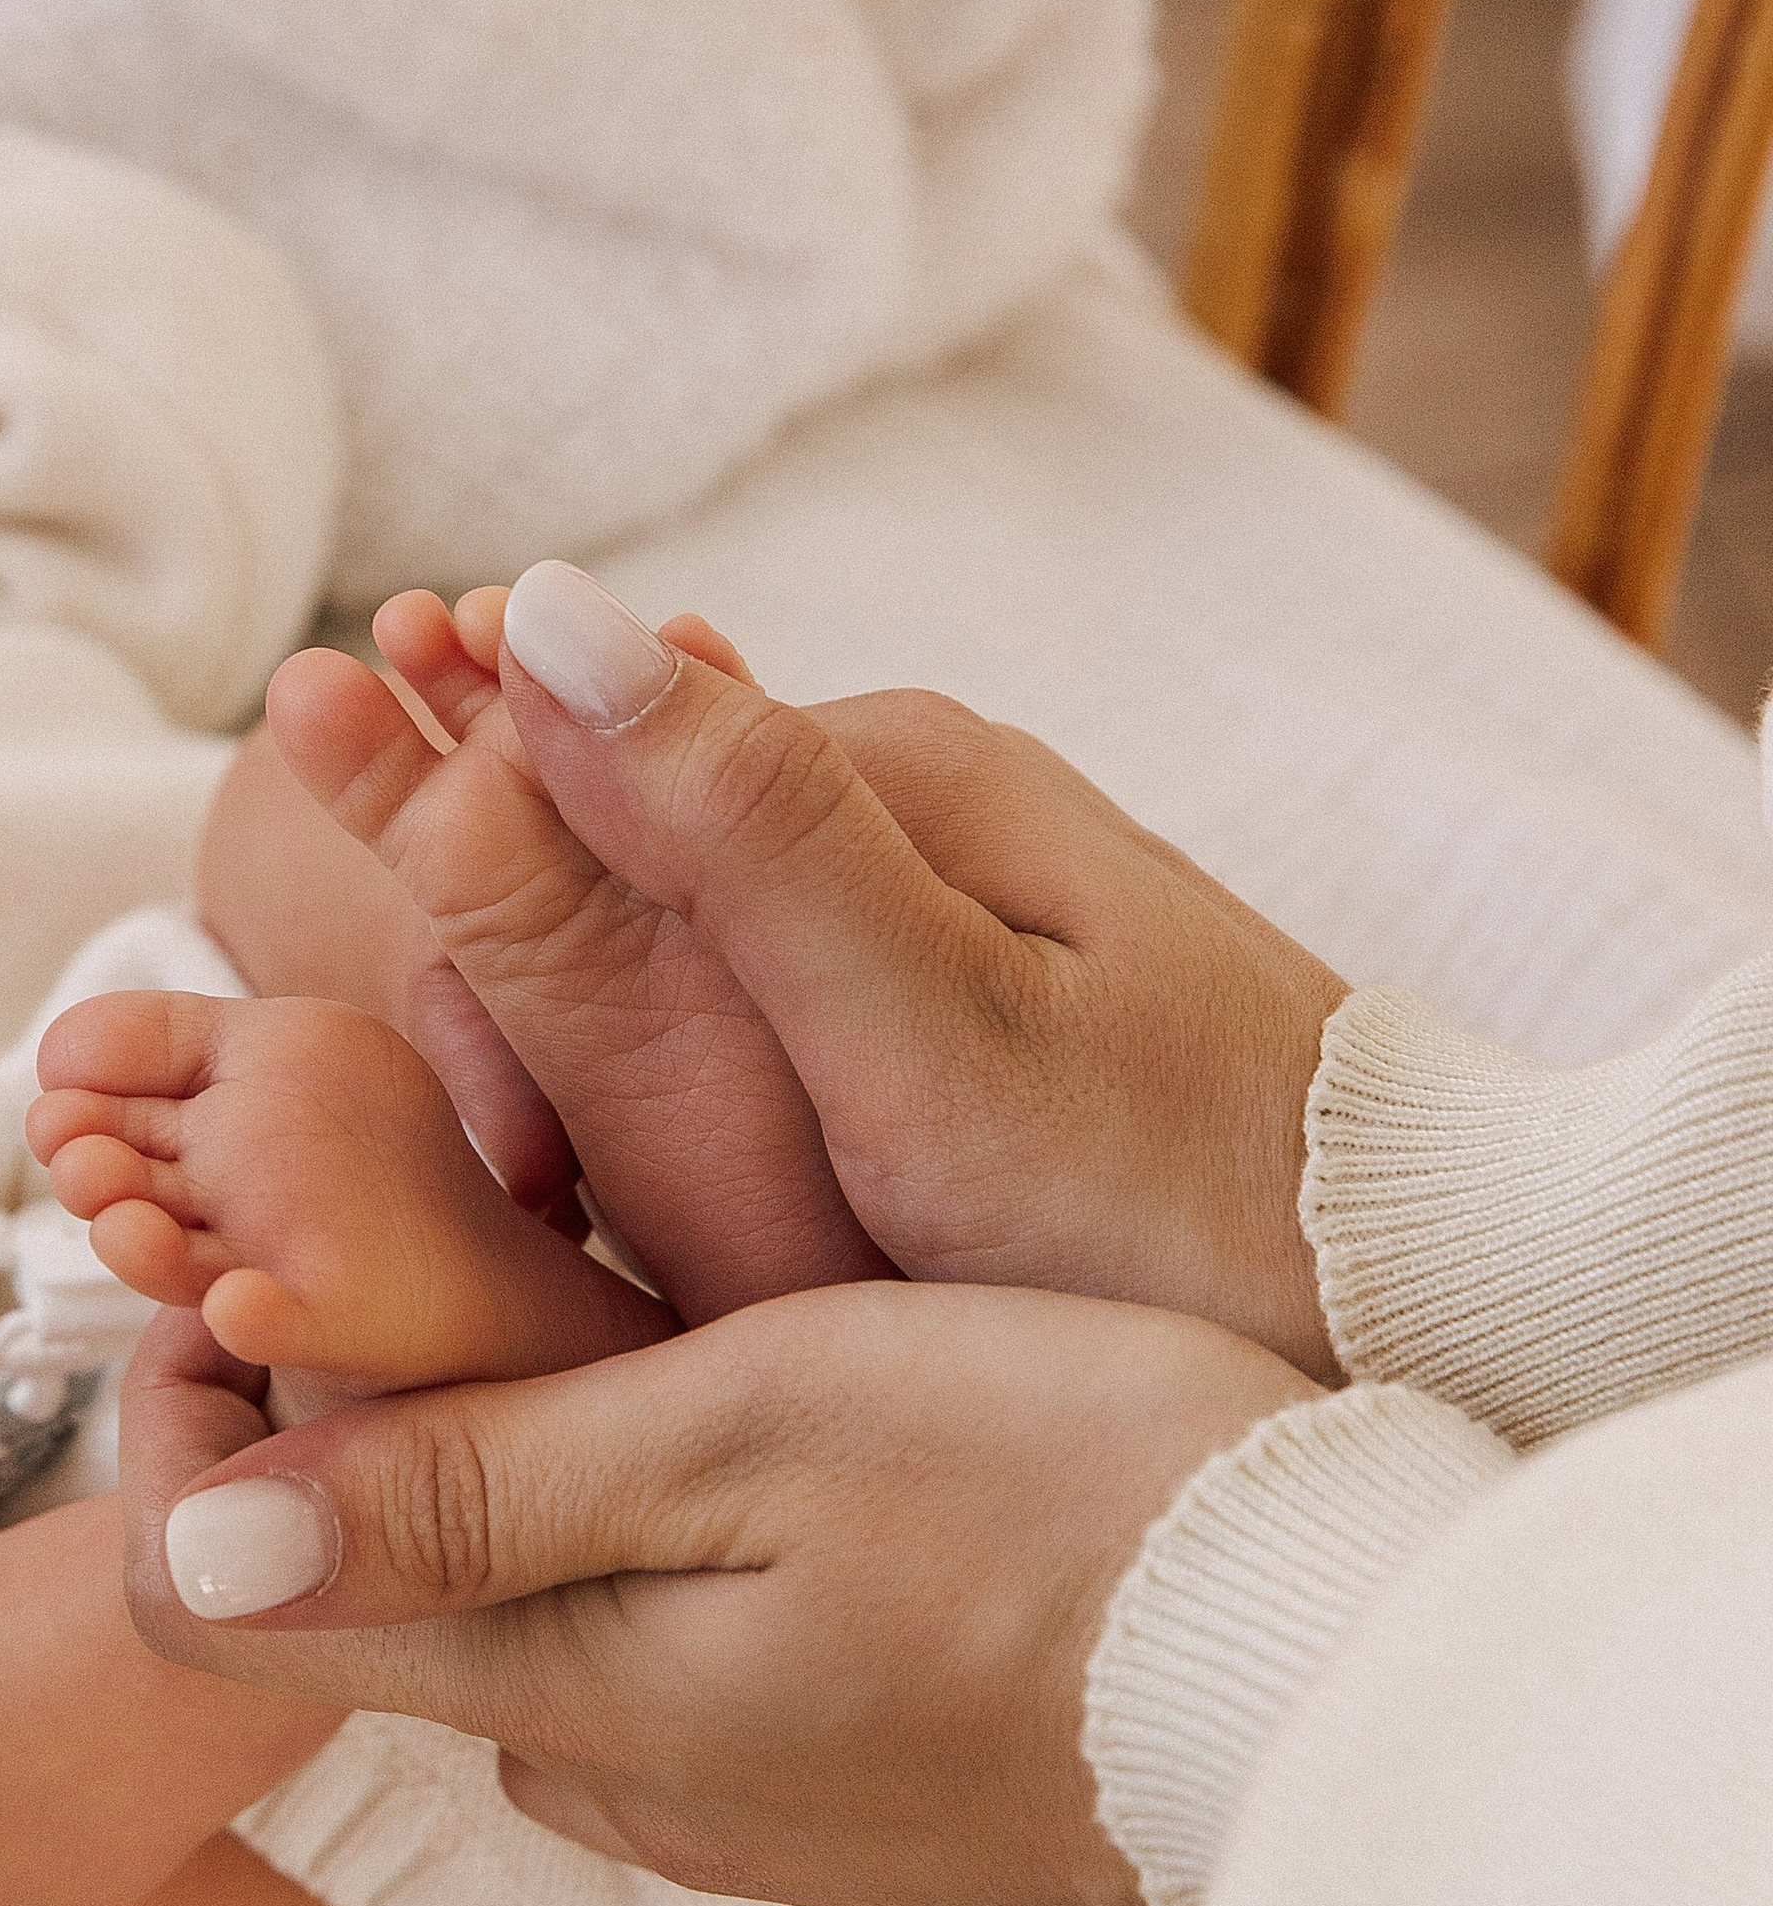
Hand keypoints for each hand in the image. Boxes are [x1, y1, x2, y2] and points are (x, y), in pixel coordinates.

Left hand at [116, 1282, 1314, 1905]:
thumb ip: (468, 1492)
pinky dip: (674, 1548)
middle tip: (467, 1226)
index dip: (174, 1420)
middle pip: (372, 1601)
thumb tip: (193, 1539)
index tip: (254, 1257)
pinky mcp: (862, 1802)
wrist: (1355, 1664)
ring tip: (649, 1306)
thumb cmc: (1070, 1496)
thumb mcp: (749, 1431)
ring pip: (537, 1626)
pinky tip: (800, 1445)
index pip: (207, 1600)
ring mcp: (744, 1815)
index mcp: (550, 1686)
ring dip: (531, 1479)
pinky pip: (687, 1672)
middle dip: (363, 1422)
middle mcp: (612, 1787)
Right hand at [482, 562, 1349, 1378]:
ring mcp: (941, 889)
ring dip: (603, 1066)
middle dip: (531, 1016)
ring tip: (605, 1224)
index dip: (488, 961)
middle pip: (614, 860)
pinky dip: (700, 1100)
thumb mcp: (933, 1033)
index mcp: (880, 766)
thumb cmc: (1172, 1202)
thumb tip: (543, 607)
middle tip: (549, 1208)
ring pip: (675, 947)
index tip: (510, 1163)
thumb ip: (739, 832)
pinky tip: (700, 1207)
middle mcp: (904, 792)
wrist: (1418, 1298)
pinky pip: (762, 1012)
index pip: (574, 784)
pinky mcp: (971, 989)